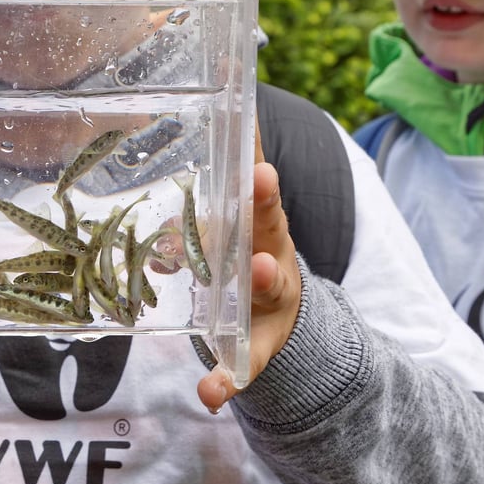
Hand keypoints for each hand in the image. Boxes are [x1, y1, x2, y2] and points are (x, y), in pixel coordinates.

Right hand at [196, 125, 301, 411]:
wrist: (275, 291)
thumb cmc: (258, 320)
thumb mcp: (251, 351)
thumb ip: (232, 373)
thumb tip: (208, 400)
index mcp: (272, 281)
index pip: (272, 278)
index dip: (266, 275)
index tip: (262, 269)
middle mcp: (270, 242)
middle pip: (270, 221)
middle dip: (264, 203)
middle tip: (260, 178)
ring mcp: (260, 216)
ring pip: (255, 180)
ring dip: (250, 148)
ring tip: (243, 110)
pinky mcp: (247, 194)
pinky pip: (244, 156)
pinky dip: (243, 127)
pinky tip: (234, 84)